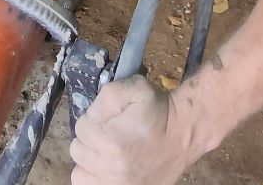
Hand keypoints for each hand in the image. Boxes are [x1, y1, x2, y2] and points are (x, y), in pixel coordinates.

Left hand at [69, 76, 197, 184]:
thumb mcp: (136, 87)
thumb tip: (91, 116)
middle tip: (110, 134)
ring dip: (90, 159)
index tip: (111, 119)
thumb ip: (106, 97)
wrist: (184, 134)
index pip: (81, 127)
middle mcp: (111, 168)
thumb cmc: (159, 110)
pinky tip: (107, 167)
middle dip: (91, 138)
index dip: (95, 119)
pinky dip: (94, 177)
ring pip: (80, 172)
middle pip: (78, 149)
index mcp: (111, 141)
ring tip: (108, 151)